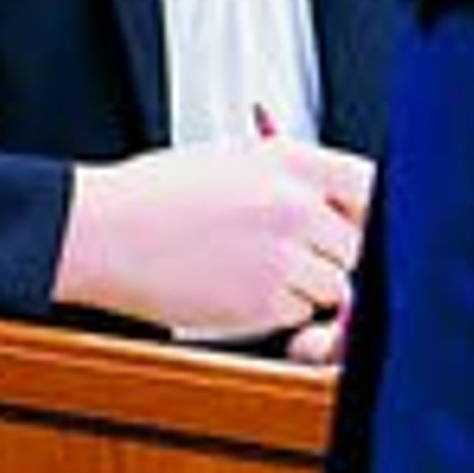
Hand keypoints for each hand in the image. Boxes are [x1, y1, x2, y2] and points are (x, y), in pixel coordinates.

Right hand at [54, 136, 372, 342]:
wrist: (101, 232)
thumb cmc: (157, 195)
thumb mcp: (237, 158)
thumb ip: (295, 178)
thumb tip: (339, 203)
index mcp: (292, 162)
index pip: (372, 186)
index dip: (369, 211)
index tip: (360, 225)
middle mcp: (294, 207)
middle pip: (356, 244)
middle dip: (331, 253)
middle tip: (294, 254)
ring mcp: (279, 257)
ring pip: (332, 285)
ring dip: (306, 285)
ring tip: (256, 269)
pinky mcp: (256, 303)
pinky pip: (295, 313)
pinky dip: (276, 310)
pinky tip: (236, 288)